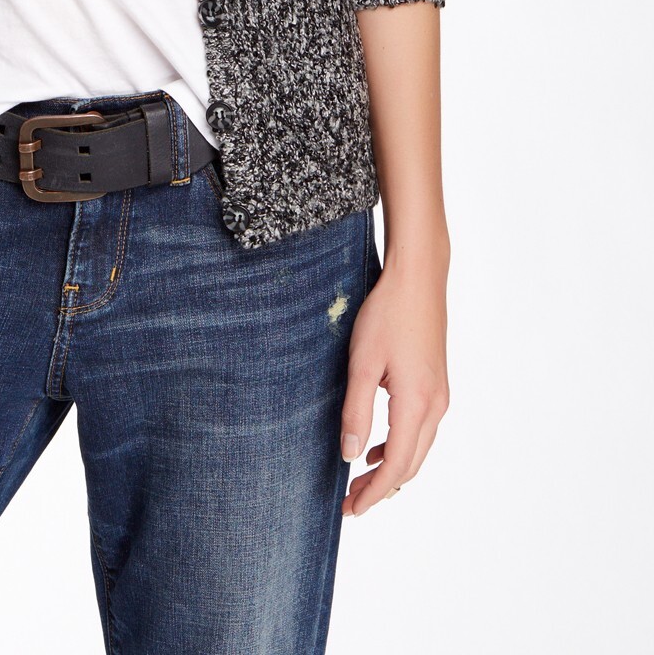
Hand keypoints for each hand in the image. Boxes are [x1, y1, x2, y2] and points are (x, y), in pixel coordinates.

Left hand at [339, 250, 449, 515]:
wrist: (417, 278)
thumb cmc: (387, 314)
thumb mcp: (362, 362)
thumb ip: (356, 411)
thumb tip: (350, 456)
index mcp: (417, 404)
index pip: (397, 466)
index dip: (375, 493)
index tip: (352, 510)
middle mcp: (435, 406)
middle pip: (411, 464)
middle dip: (381, 488)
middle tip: (350, 503)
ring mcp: (440, 395)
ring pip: (418, 449)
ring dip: (391, 469)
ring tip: (359, 480)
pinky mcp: (436, 384)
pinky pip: (421, 430)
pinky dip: (400, 447)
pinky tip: (378, 446)